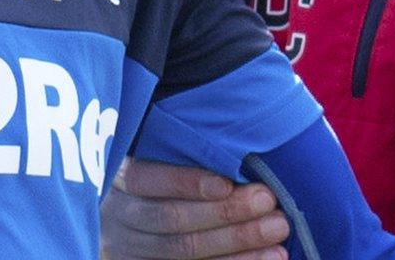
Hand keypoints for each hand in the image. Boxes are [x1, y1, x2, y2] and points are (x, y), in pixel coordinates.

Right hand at [101, 156, 290, 259]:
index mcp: (119, 176)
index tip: (226, 184)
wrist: (138, 226)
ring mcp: (128, 248)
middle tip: (268, 201)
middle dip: (224, 212)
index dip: (185, 182)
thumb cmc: (162, 180)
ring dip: (236, 243)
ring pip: (183, 251)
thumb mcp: (158, 159)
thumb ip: (186, 152)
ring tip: (276, 233)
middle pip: (171, 218)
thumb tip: (243, 146)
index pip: (145, 179)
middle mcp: (118, 215)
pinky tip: (266, 258)